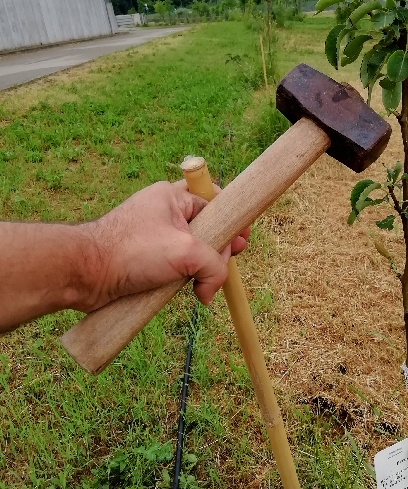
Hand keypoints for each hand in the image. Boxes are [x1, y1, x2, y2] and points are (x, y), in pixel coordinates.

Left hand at [83, 180, 249, 309]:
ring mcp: (153, 238)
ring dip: (200, 270)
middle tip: (224, 265)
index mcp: (171, 197)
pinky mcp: (145, 261)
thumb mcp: (185, 252)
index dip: (231, 220)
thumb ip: (214, 266)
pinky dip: (183, 281)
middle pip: (206, 230)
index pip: (213, 201)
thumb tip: (210, 290)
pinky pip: (175, 269)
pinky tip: (188, 291)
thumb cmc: (130, 251)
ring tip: (202, 284)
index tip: (242, 238)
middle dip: (218, 251)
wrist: (85, 274)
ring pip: (191, 253)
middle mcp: (163, 213)